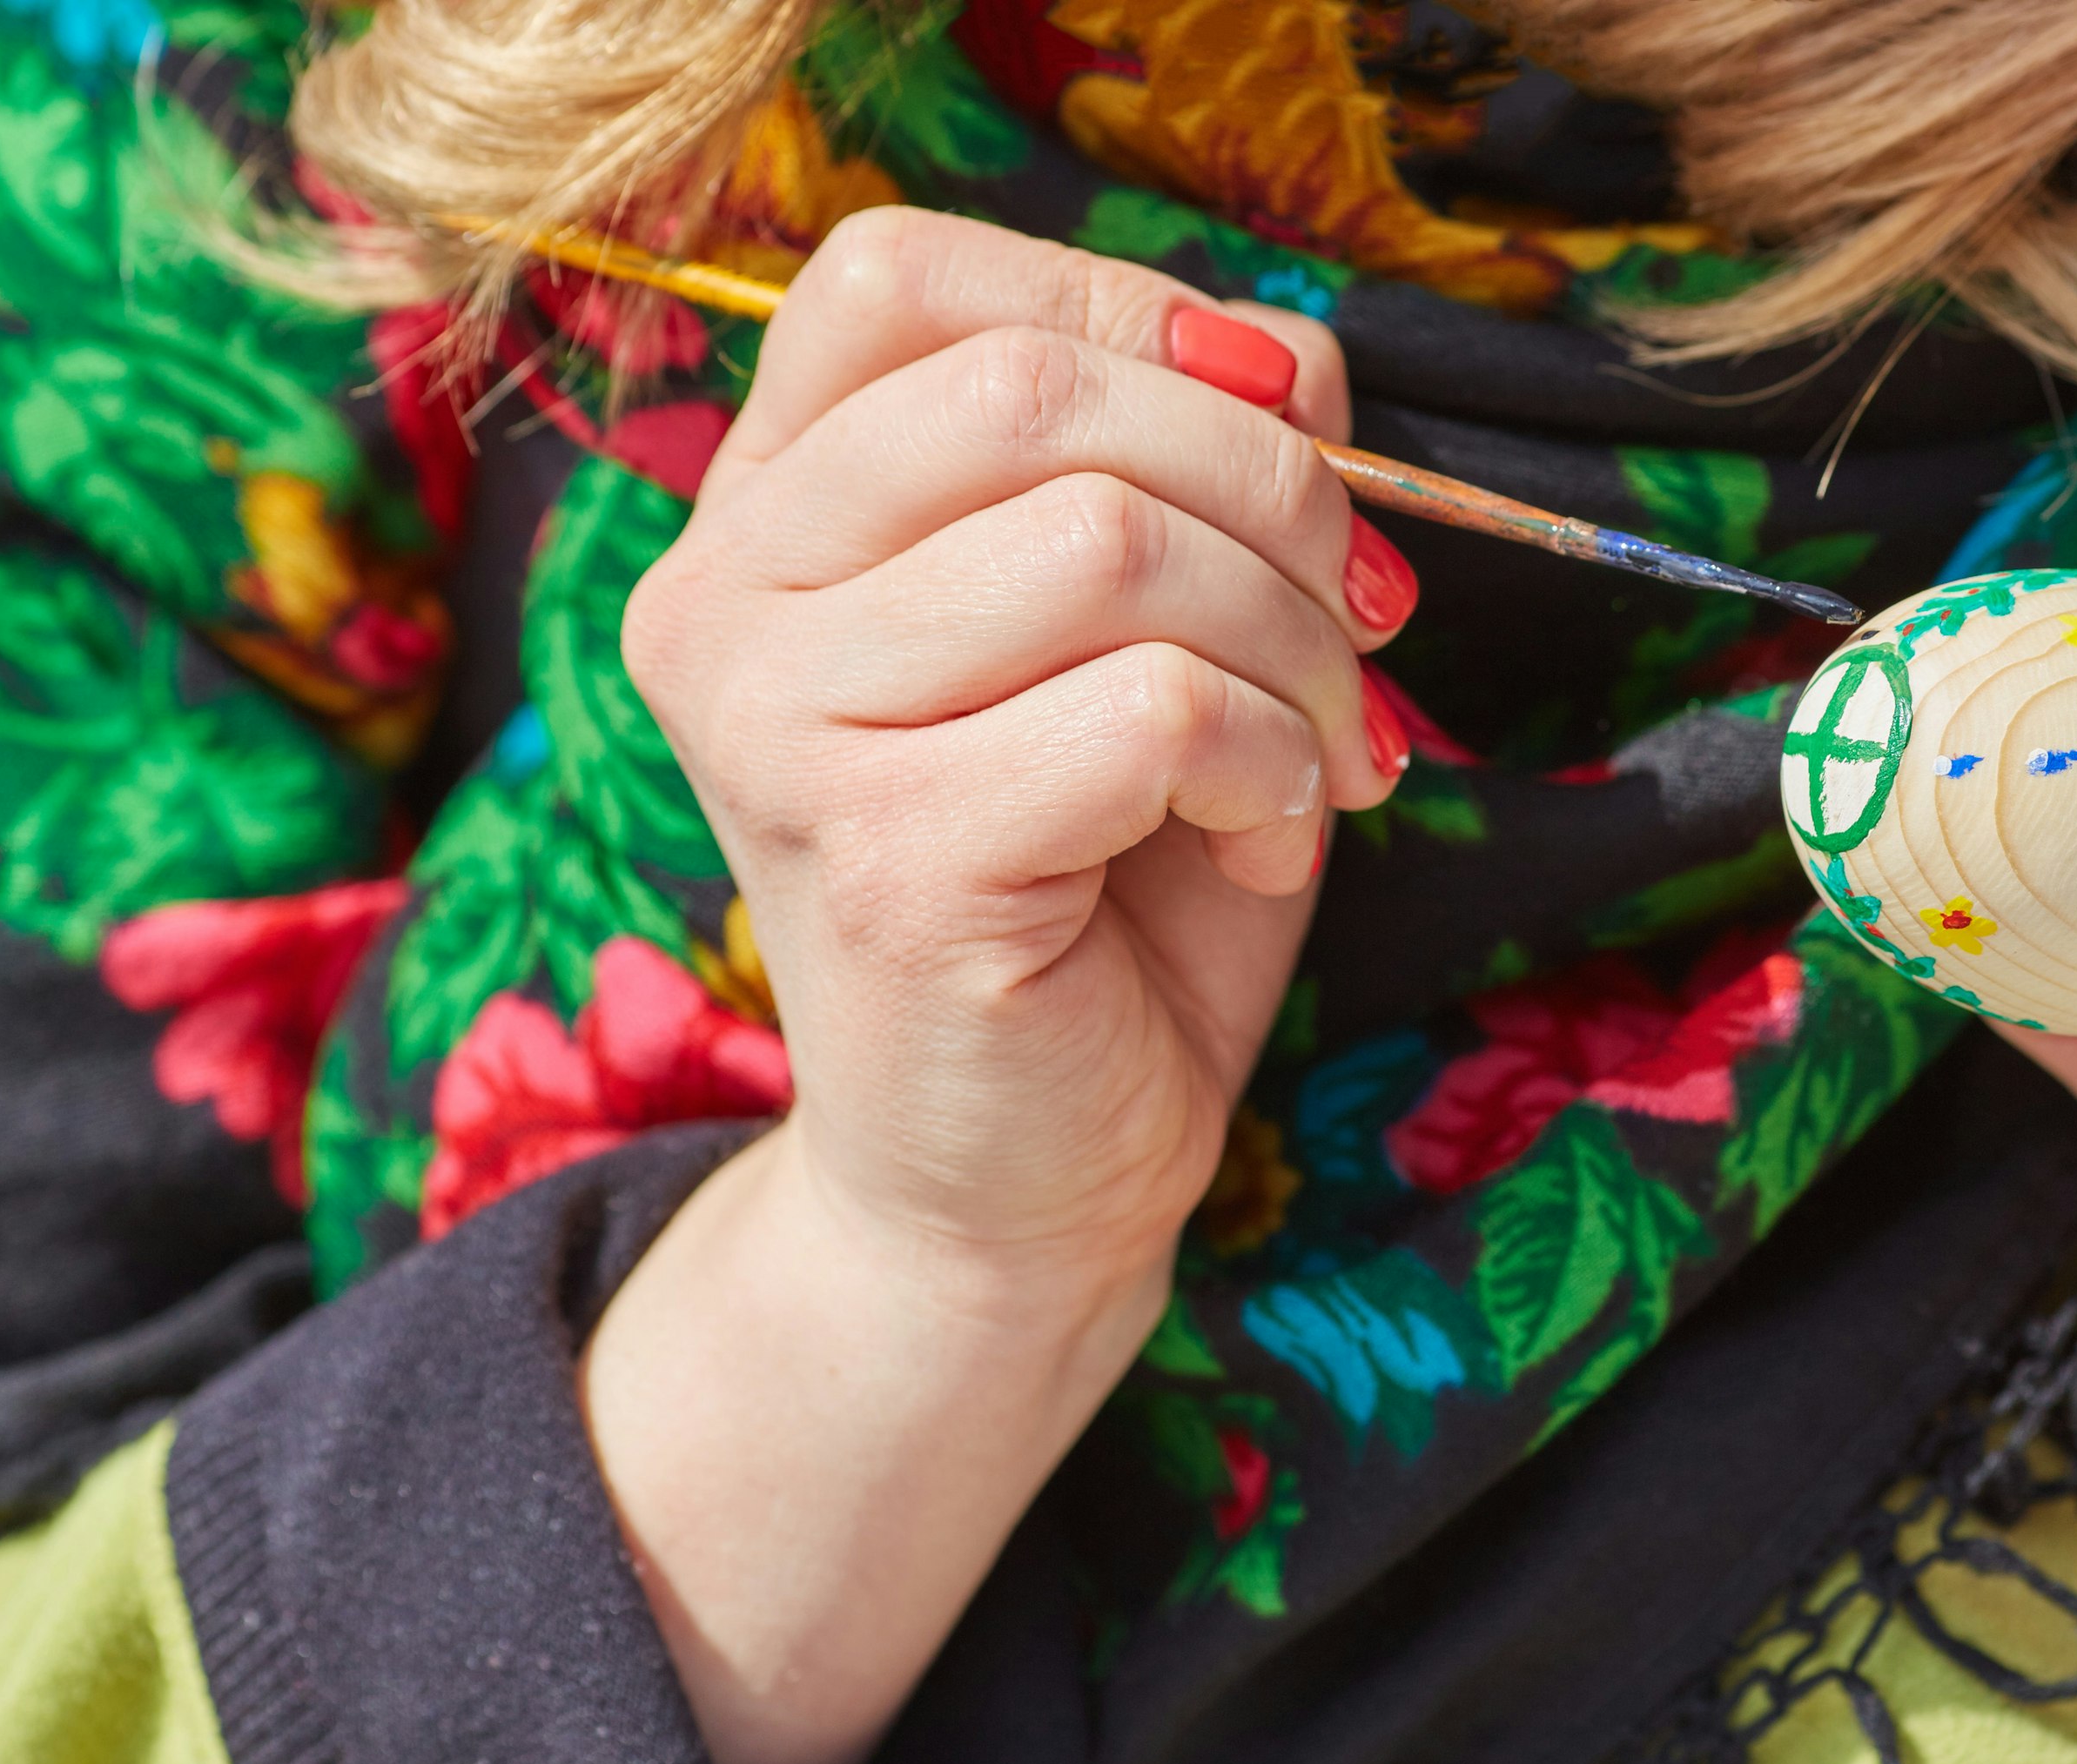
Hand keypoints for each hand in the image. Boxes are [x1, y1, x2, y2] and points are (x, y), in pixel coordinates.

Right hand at [583, 208, 1411, 1763]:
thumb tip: (1293, 355)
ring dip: (1291, 645)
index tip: (1272, 434)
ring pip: (1110, 539)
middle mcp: (722, 601)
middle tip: (1354, 621)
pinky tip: (1253, 844)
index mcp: (764, 516)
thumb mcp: (1156, 628)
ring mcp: (779, 727)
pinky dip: (1272, 765)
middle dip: (1266, 485)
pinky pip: (1157, 706)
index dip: (1126, 309)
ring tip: (1311, 756)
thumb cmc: (1100, 892)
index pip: (899, 270)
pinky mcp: (883, 856)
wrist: (1025, 1181)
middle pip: (1030, 383)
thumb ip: (1191, 460)